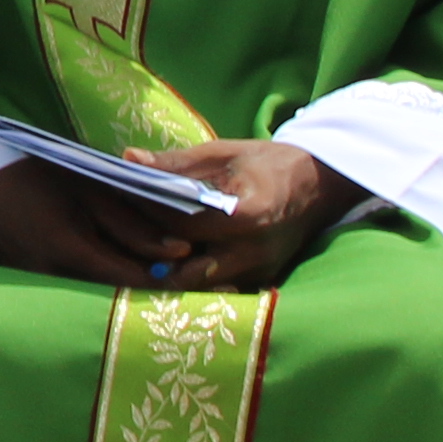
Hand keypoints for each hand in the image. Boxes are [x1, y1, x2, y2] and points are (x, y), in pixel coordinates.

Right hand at [0, 150, 278, 288]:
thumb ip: (129, 217)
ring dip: (134, 289)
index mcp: (70, 248)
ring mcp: (41, 284)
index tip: (204, 278)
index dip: (172, 283)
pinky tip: (126, 271)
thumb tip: (177, 247)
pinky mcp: (33, 284)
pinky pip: (80, 290)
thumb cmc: (25, 172)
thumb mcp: (82, 183)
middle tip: (201, 285)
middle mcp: (56, 277)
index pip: (134, 281)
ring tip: (174, 279)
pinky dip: (106, 284)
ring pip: (102, 296)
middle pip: (122, 297)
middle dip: (160, 292)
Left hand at [125, 136, 352, 293]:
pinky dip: (192, 278)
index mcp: (249, 216)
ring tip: (140, 250)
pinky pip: (217, 289)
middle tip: (124, 238)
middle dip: (153, 257)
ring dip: (170, 273)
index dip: (150, 215)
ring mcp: (260, 273)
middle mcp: (255, 253)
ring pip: (200, 287)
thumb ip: (178, 162)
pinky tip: (169, 260)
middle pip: (188, 270)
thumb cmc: (269, 164)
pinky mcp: (260, 282)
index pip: (185, 226)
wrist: (321, 186)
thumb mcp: (225, 153)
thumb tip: (130, 160)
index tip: (121, 202)